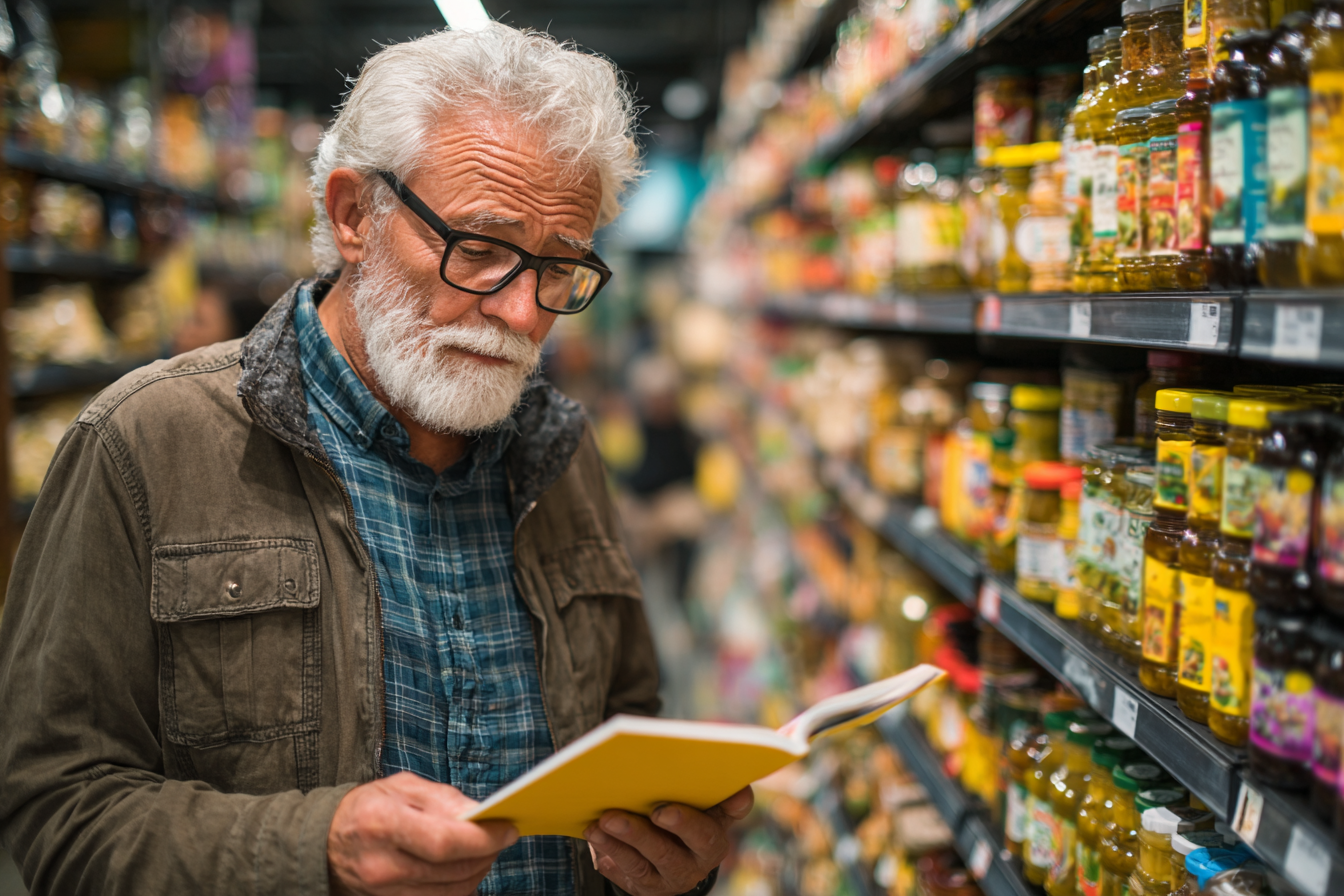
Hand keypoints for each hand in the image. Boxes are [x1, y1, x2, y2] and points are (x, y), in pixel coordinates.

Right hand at [328, 771, 518, 895]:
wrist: (325, 843)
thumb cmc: (367, 808)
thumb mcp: (402, 787)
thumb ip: (444, 800)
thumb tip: (481, 815)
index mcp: (383, 824)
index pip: (445, 842)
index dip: (483, 839)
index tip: (508, 829)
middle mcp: (382, 865)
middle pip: (452, 870)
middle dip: (487, 853)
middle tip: (501, 837)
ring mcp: (385, 891)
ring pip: (451, 891)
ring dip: (478, 871)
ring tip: (484, 850)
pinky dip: (460, 886)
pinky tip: (466, 867)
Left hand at [585, 786, 753, 895]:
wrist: (664, 861)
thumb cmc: (676, 810)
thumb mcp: (691, 794)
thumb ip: (697, 771)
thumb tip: (707, 736)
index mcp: (720, 821)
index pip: (736, 808)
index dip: (736, 801)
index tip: (731, 792)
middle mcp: (704, 854)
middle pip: (696, 840)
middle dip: (679, 824)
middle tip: (657, 810)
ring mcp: (676, 874)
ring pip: (654, 860)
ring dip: (628, 839)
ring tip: (604, 820)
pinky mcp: (648, 887)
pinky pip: (628, 873)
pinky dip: (610, 853)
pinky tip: (595, 835)